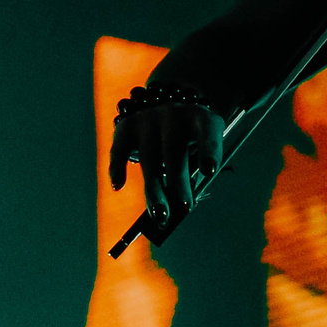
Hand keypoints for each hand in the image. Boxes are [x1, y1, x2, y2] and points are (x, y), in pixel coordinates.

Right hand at [109, 93, 225, 229]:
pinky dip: (117, 167)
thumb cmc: (189, 139)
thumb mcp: (200, 148)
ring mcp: (149, 117)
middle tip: (184, 209)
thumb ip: (195, 173)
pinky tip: (118, 186)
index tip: (210, 171)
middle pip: (175, 150)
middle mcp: (175, 114)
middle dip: (179, 182)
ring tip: (160, 214)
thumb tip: (178, 209)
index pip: (208, 132)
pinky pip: (120, 148)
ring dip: (154, 188)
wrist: (168, 112)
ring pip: (149, 156)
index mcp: (201, 118)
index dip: (209, 150)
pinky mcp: (128, 125)